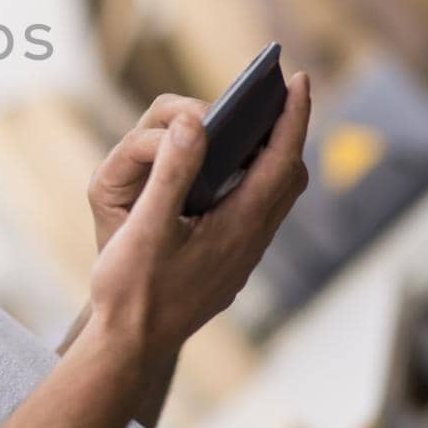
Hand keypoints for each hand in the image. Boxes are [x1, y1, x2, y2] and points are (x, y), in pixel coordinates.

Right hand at [83, 74, 311, 361]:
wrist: (129, 348)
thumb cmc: (131, 289)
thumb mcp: (146, 227)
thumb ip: (171, 172)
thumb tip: (192, 123)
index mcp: (239, 225)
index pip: (280, 159)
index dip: (292, 116)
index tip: (297, 80)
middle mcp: (251, 241)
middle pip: (289, 176)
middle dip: (288, 132)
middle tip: (277, 96)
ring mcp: (243, 258)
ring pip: (276, 198)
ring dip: (273, 159)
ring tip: (256, 128)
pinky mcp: (229, 267)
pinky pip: (258, 214)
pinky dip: (256, 183)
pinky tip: (228, 178)